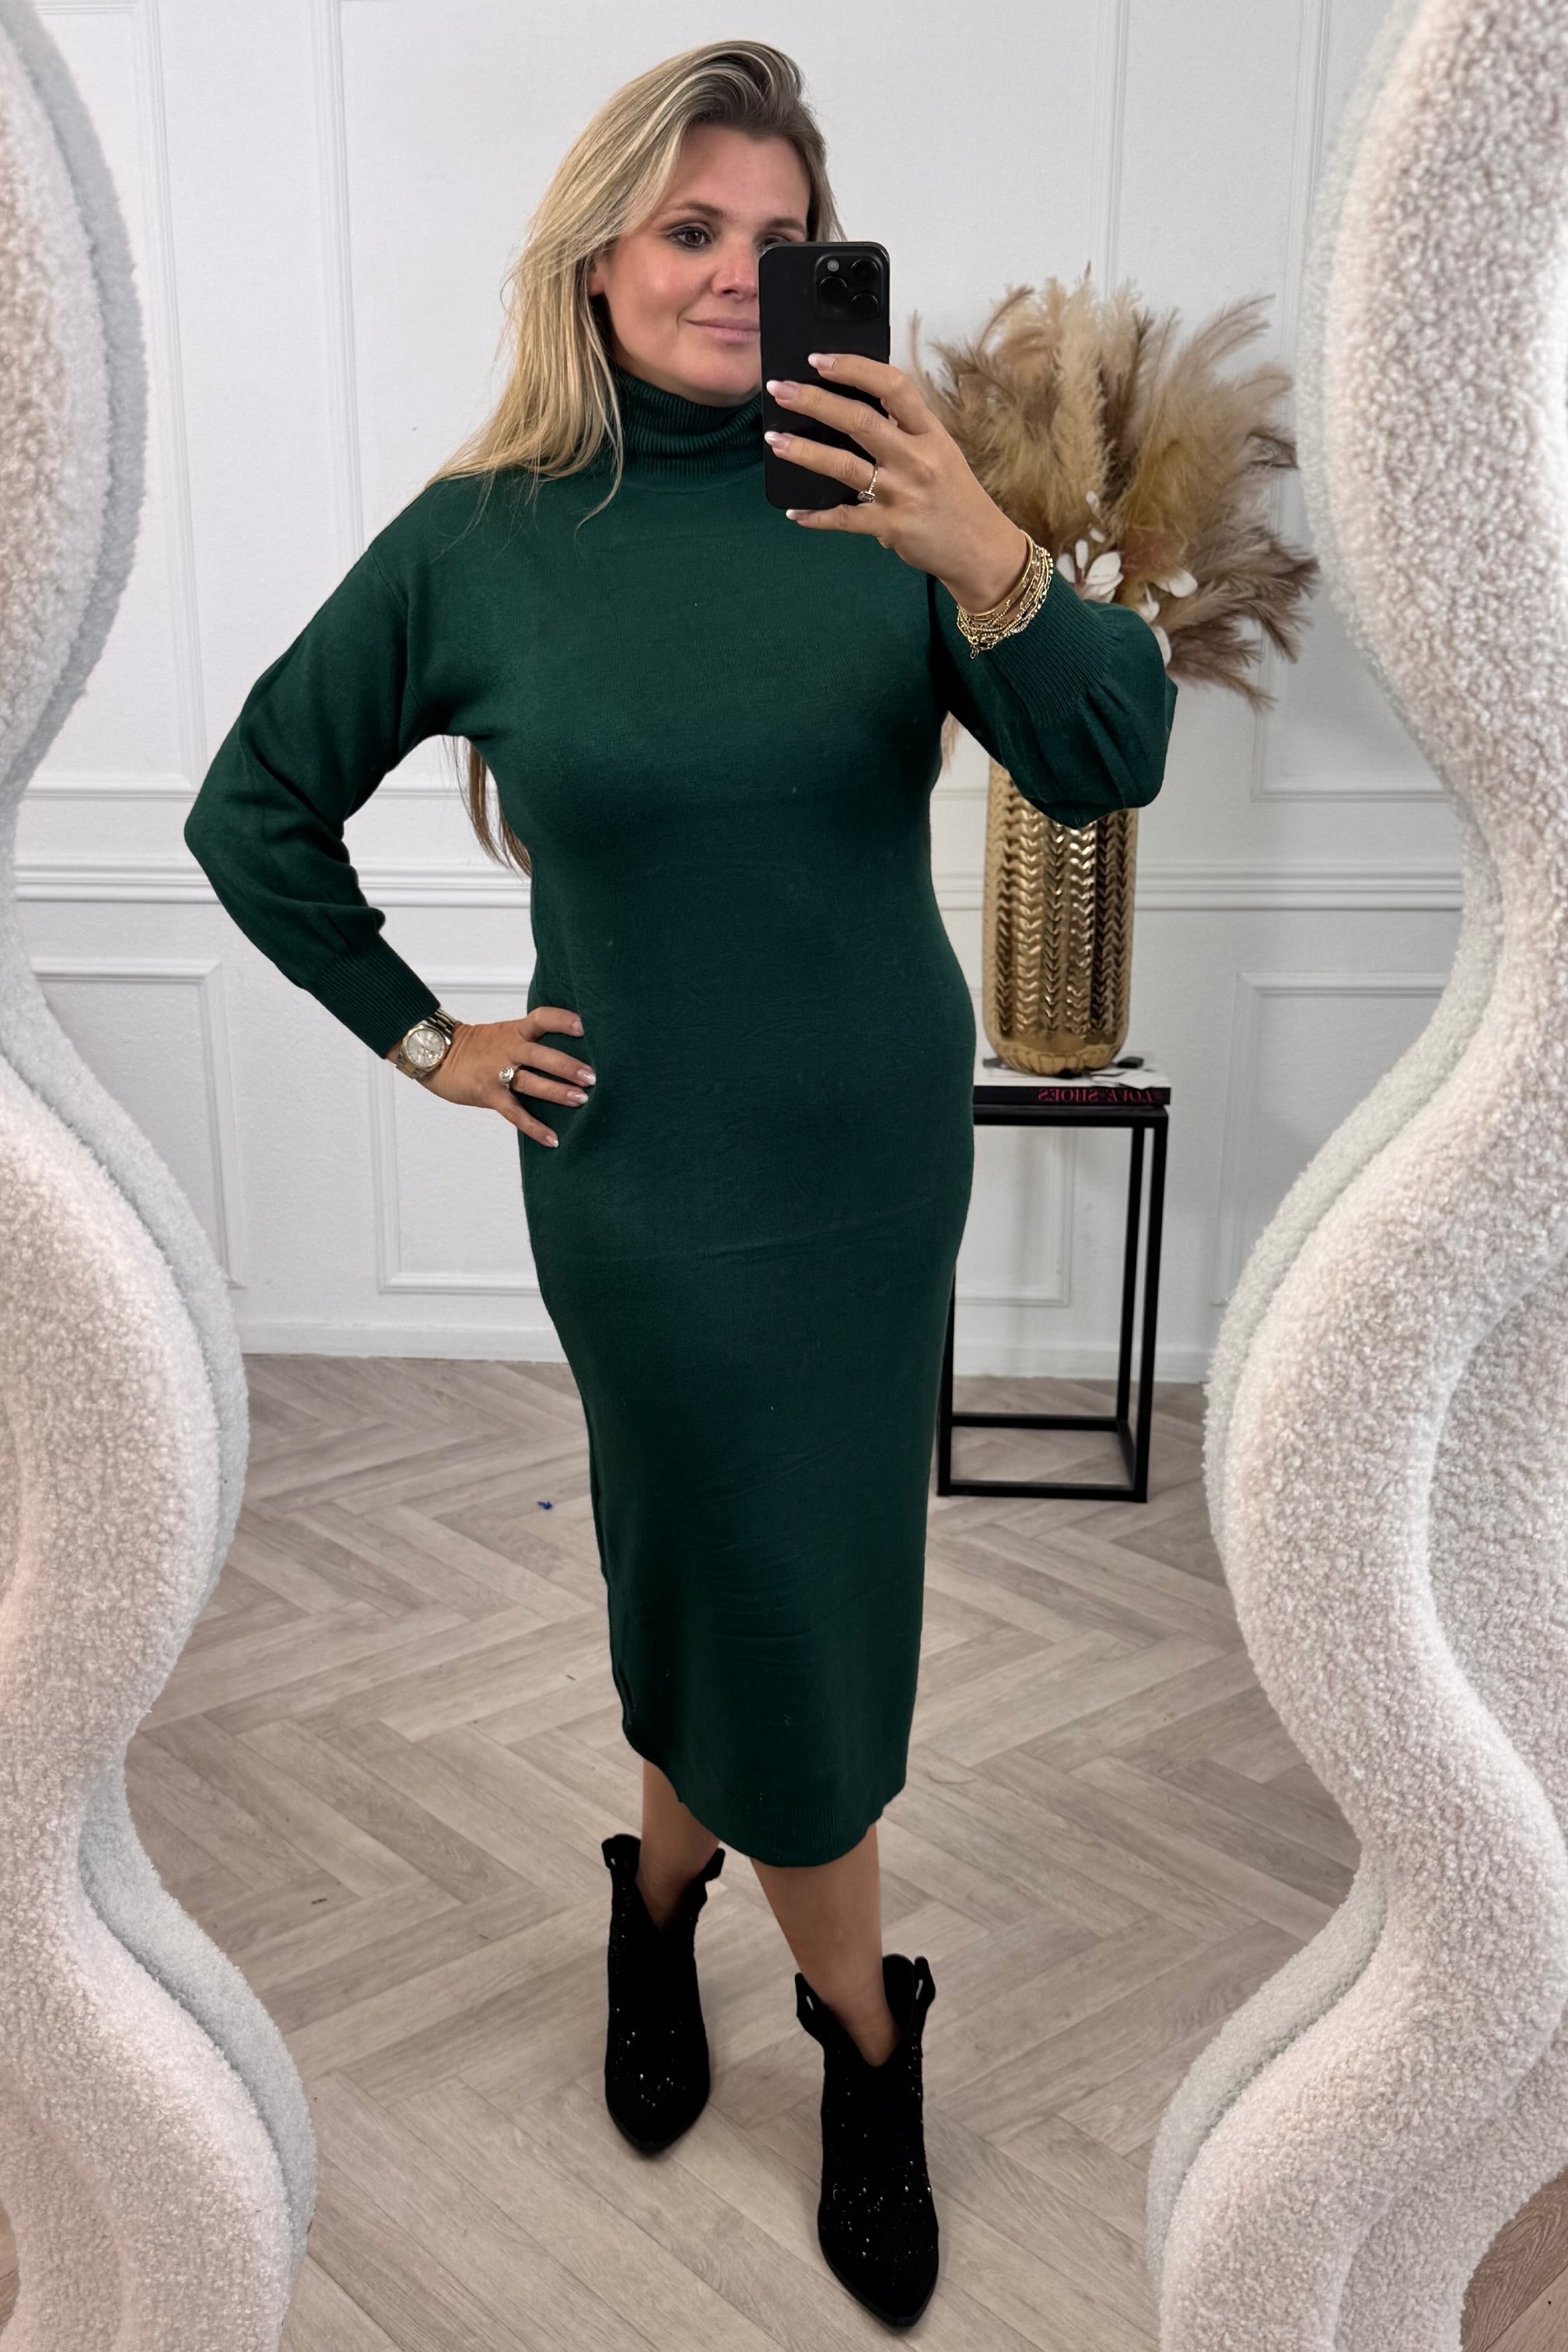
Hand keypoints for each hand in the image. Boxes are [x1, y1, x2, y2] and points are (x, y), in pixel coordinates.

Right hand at [387, 1007, 594, 1147]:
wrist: (436, 1055)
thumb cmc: (477, 1047)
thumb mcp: (504, 1034)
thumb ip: (531, 1041)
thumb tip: (569, 1052)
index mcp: (515, 1031)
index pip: (542, 1019)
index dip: (563, 1021)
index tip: (585, 1027)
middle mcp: (509, 1049)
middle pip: (541, 1055)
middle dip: (568, 1066)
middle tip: (592, 1076)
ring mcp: (497, 1072)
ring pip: (531, 1082)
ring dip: (557, 1092)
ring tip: (581, 1100)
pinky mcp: (488, 1093)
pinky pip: (514, 1113)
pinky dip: (534, 1127)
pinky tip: (552, 1139)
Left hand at [763, 351, 1030, 611]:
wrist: (980, 548)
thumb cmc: (955, 496)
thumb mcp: (941, 452)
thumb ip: (905, 430)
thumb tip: (856, 407)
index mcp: (930, 432)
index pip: (893, 386)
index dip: (854, 368)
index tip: (819, 360)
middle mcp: (916, 458)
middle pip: (860, 421)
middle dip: (814, 401)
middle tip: (780, 390)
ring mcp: (902, 494)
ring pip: (845, 466)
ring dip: (804, 451)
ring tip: (775, 440)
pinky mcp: (891, 528)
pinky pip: (845, 519)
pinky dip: (817, 516)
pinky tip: (794, 511)